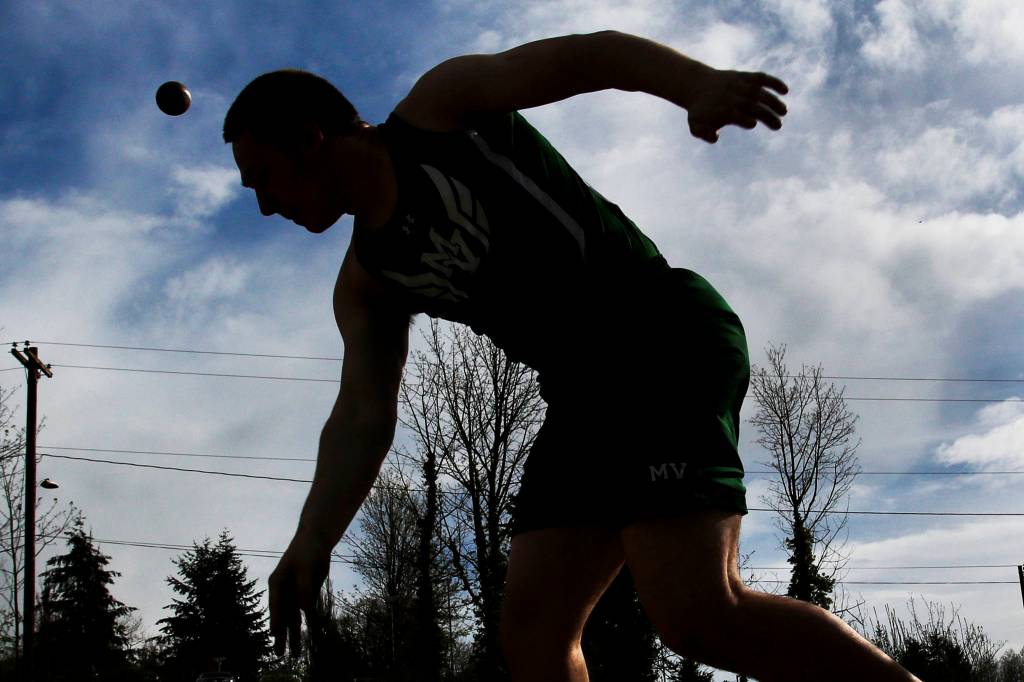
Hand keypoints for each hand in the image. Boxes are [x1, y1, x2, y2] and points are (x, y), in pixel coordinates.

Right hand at [269, 530, 332, 656]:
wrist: (316, 541)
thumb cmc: (307, 550)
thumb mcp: (305, 567)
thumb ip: (304, 589)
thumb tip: (305, 611)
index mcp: (277, 584)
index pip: (276, 606)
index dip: (276, 620)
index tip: (275, 635)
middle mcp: (283, 592)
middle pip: (283, 617)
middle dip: (282, 636)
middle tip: (280, 655)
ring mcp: (294, 595)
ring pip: (293, 619)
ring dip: (294, 635)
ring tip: (295, 654)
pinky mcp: (305, 595)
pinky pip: (305, 613)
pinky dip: (306, 625)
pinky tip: (308, 637)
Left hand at [686, 68, 788, 143]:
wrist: (697, 84)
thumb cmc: (700, 111)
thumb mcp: (695, 125)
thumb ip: (702, 133)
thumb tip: (716, 137)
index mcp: (720, 108)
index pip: (733, 114)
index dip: (743, 118)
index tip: (753, 124)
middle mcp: (731, 95)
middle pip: (750, 105)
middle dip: (765, 114)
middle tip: (778, 125)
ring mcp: (738, 84)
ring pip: (758, 91)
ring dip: (772, 101)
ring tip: (784, 112)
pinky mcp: (744, 76)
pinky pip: (760, 77)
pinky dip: (773, 82)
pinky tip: (785, 90)